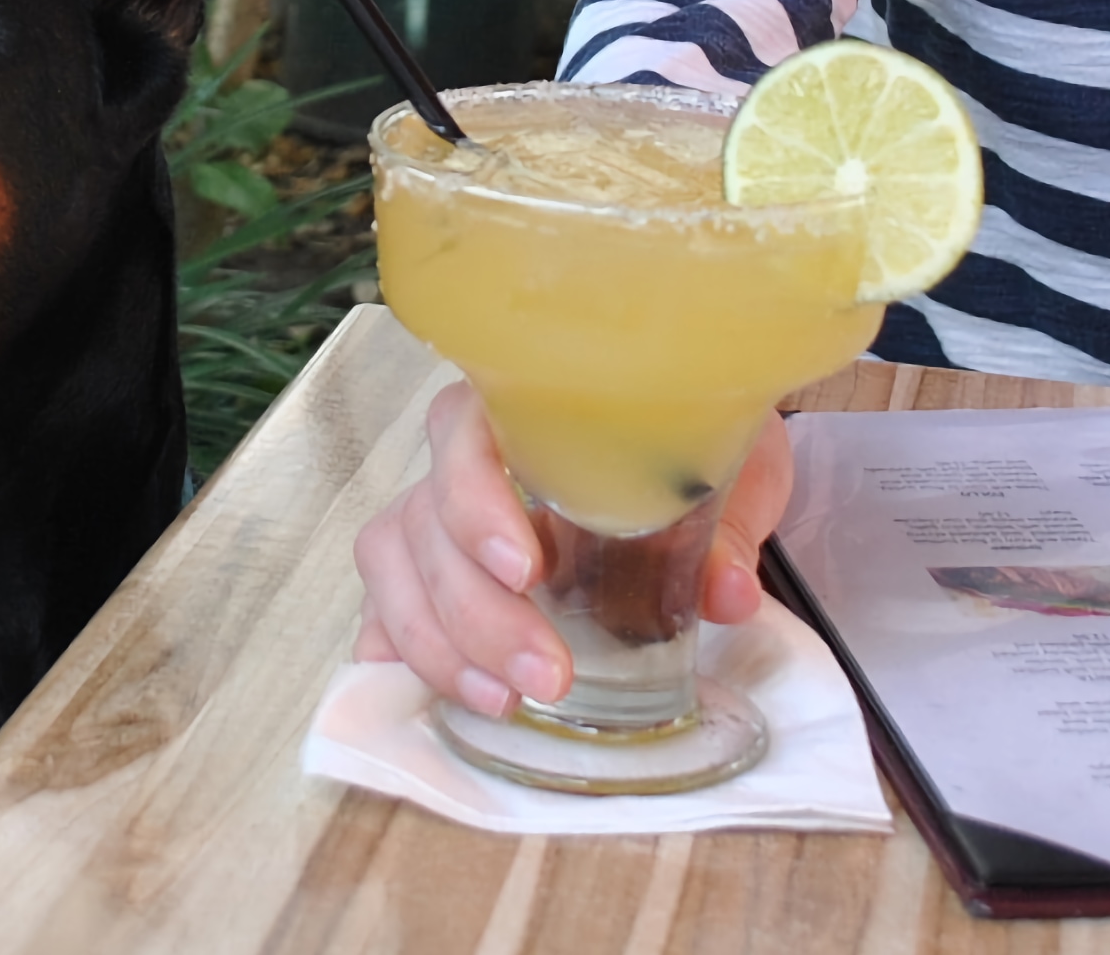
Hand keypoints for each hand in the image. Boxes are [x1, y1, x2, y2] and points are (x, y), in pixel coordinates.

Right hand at [351, 382, 794, 716]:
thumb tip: (726, 594)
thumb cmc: (686, 449)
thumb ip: (723, 529)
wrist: (677, 454)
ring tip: (505, 700)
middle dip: (479, 613)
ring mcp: (431, 511)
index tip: (527, 571)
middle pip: (427, 523)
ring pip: (393, 568)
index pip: (463, 437)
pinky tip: (428, 694)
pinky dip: (398, 652)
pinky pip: (382, 605)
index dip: (478, 504)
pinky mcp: (422, 567)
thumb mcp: (726, 470)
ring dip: (440, 645)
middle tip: (549, 676)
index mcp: (521, 408)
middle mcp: (460, 455)